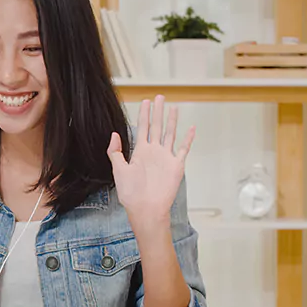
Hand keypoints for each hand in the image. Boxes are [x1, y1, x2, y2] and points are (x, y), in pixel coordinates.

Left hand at [106, 95, 194, 225]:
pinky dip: (188, 138)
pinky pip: (183, 149)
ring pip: (170, 134)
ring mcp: (166, 158)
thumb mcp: (118, 170)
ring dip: (172, 120)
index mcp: (139, 152)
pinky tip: (191, 128)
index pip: (142, 128)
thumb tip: (115, 134)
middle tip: (159, 96)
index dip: (144, 114)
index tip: (145, 101)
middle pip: (157, 126)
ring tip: (173, 107)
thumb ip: (115, 152)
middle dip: (158, 111)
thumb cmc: (131, 194)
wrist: (146, 209)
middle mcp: (153, 152)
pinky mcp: (176, 166)